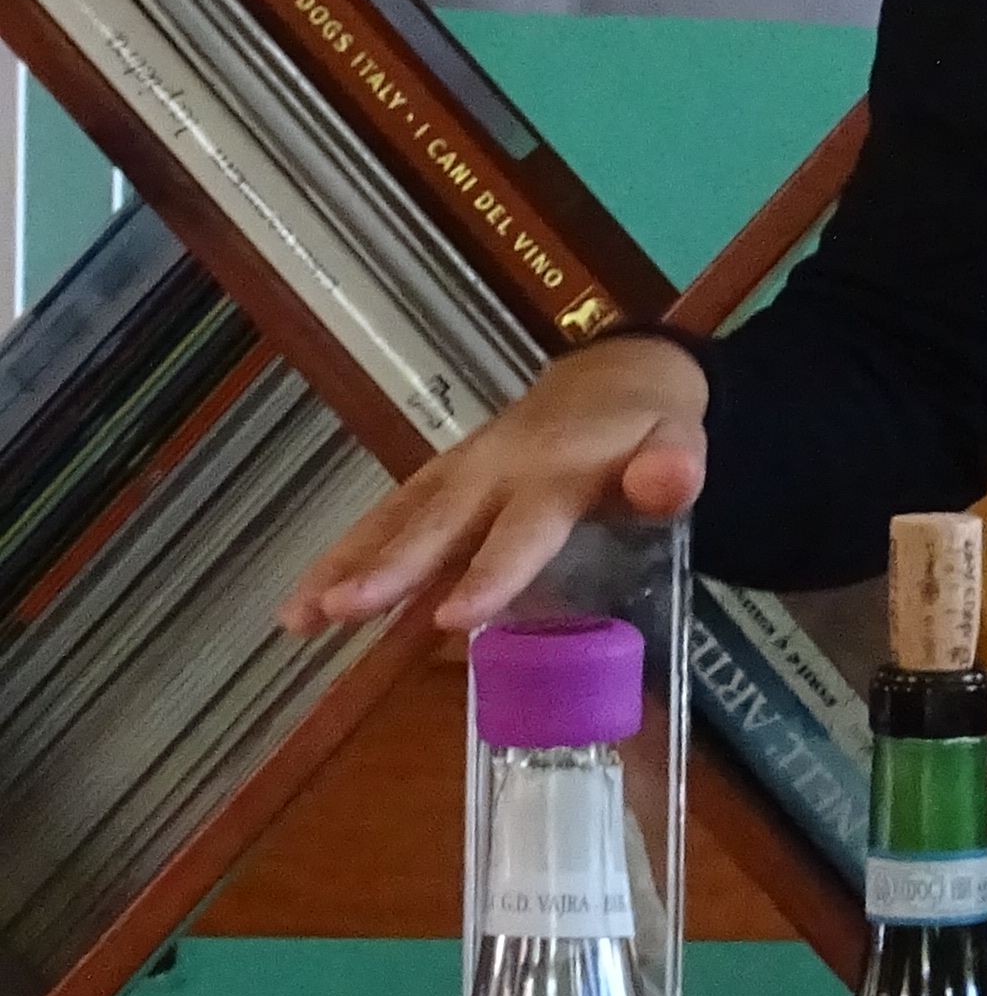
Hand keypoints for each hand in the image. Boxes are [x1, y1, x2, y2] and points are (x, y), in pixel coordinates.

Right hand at [278, 330, 715, 635]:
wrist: (614, 377)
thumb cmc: (647, 431)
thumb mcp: (678, 443)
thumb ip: (674, 467)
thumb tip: (670, 480)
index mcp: (557, 473)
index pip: (523, 529)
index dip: (491, 571)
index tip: (453, 617)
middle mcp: (496, 470)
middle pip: (440, 524)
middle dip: (391, 569)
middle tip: (342, 610)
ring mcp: (458, 473)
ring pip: (396, 521)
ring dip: (347, 567)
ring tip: (299, 618)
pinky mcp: (437, 480)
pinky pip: (385, 519)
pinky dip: (341, 557)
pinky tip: (299, 608)